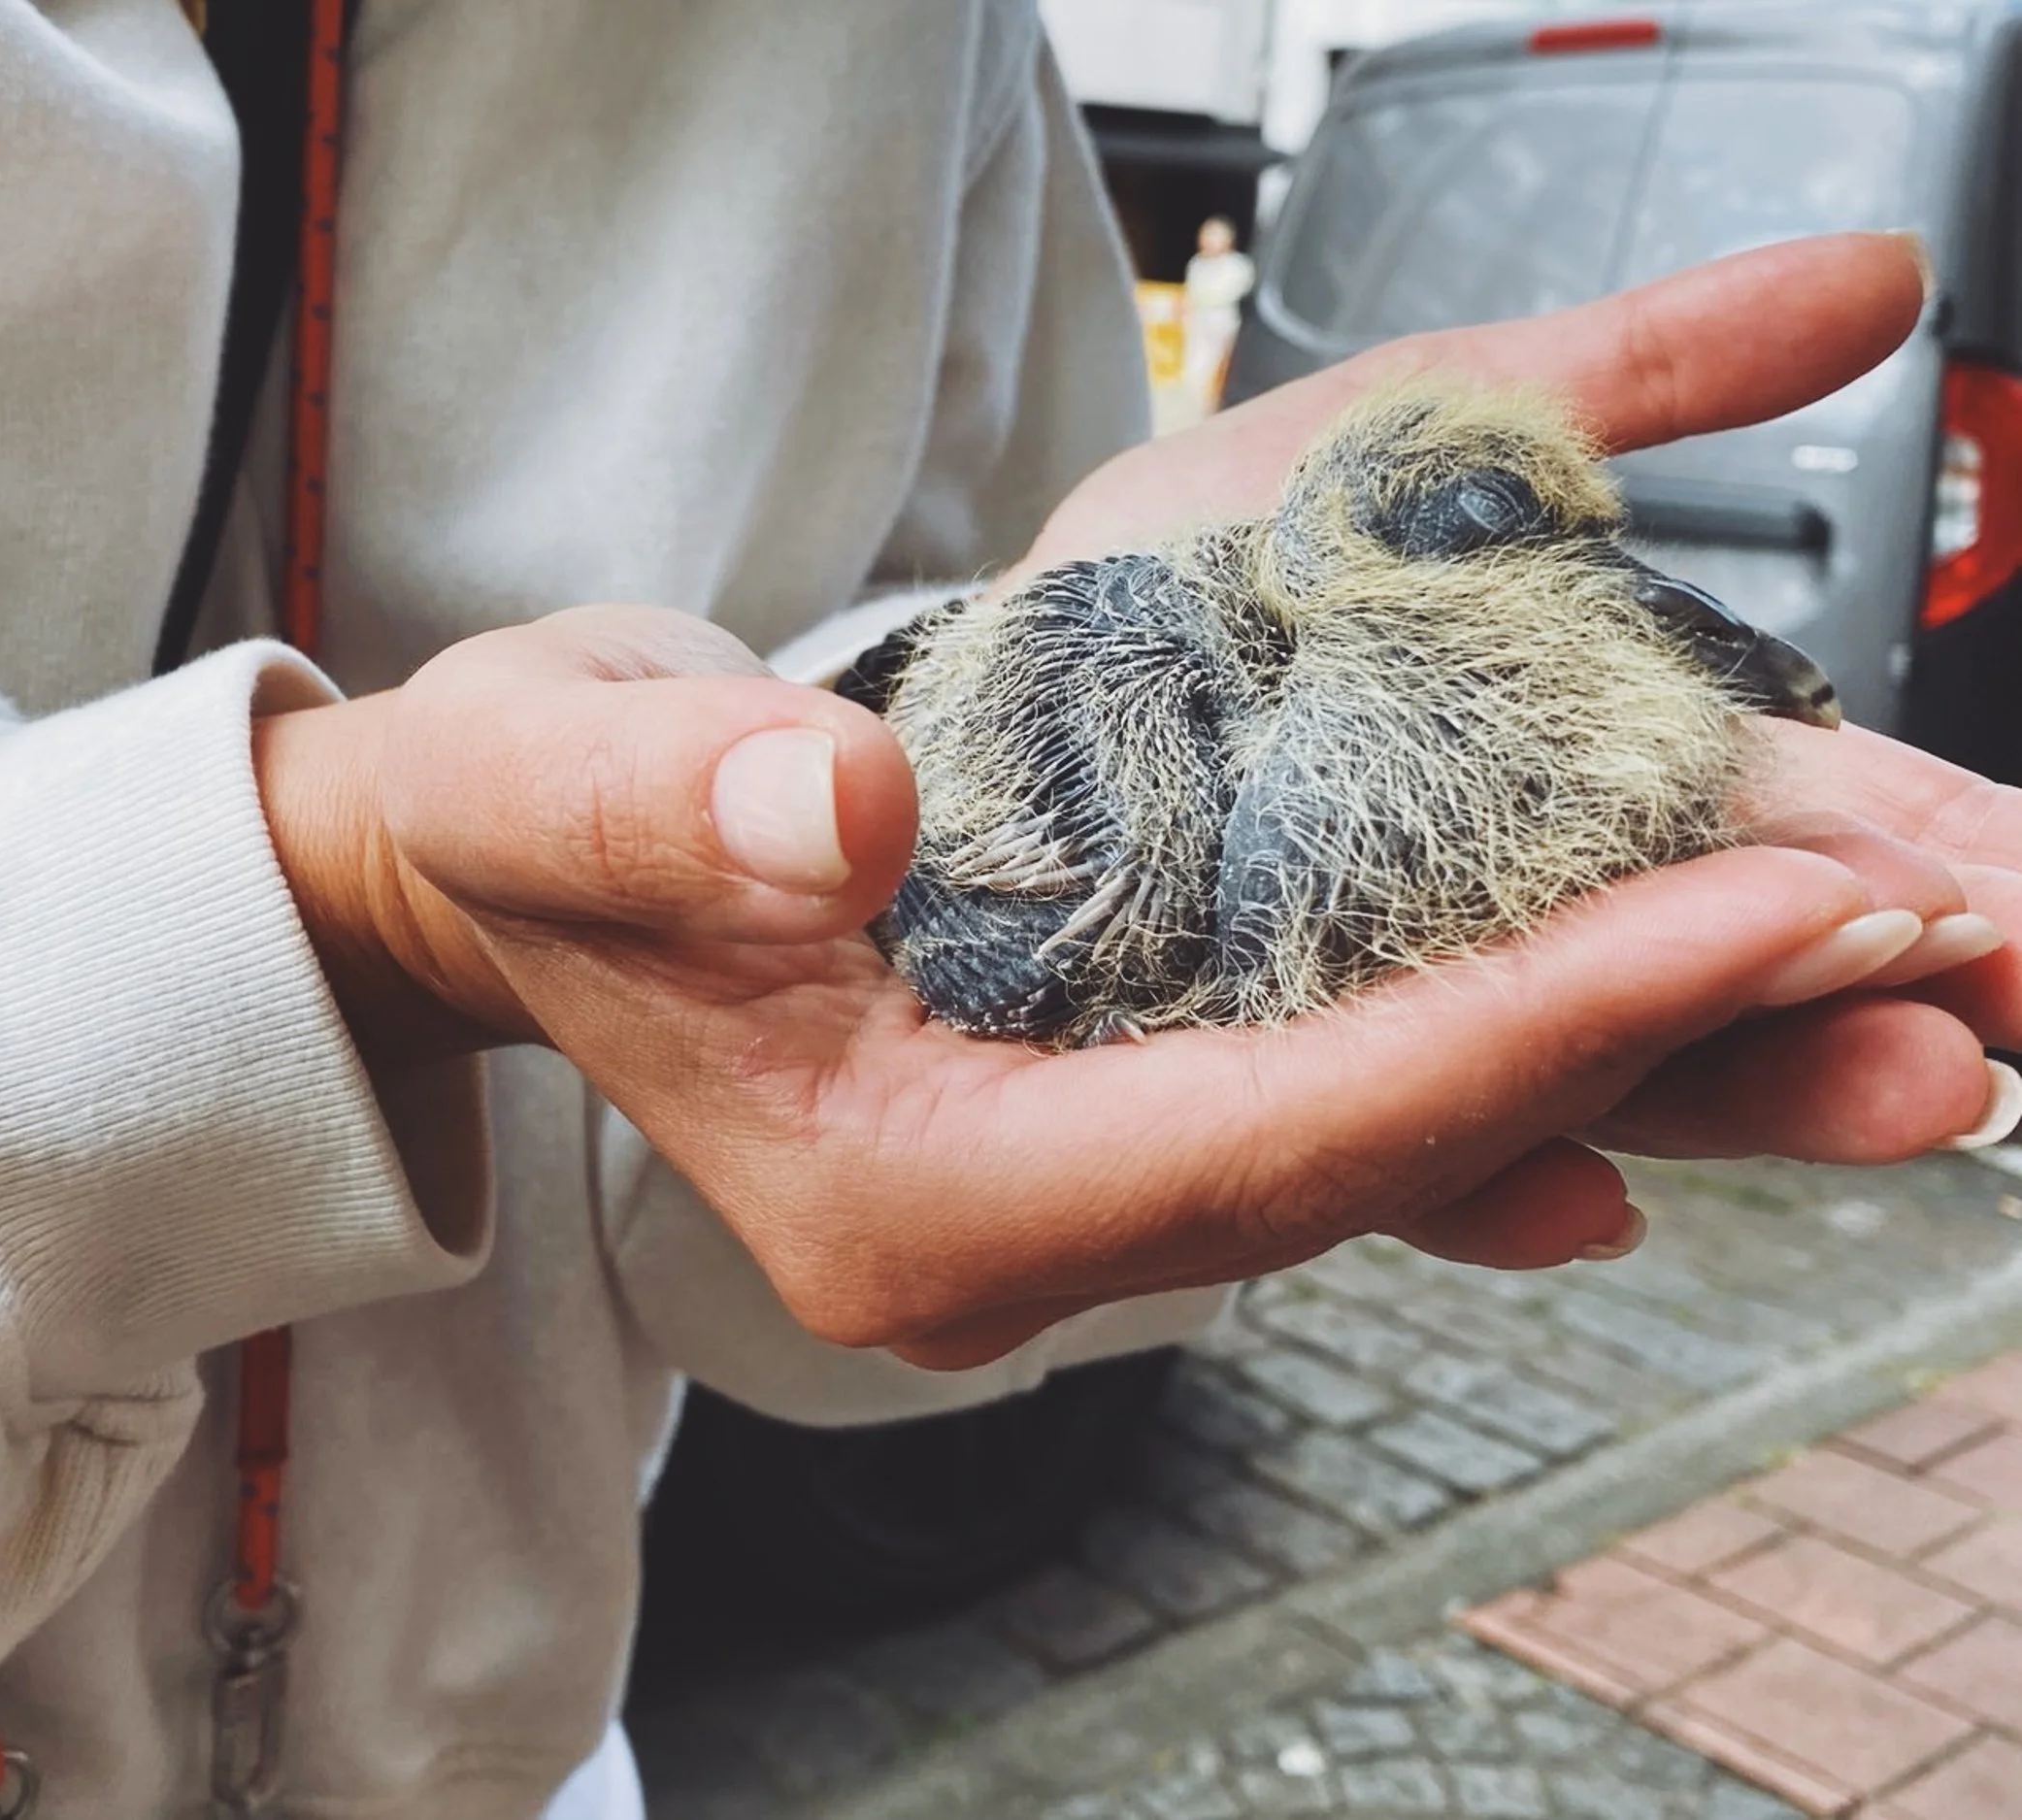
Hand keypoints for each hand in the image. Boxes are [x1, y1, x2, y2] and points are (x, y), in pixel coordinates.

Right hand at [253, 233, 2016, 1368]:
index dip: (1515, 1033)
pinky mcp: (1100, 1120)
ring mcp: (1065, 1194)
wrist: (510, 879)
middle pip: (1376, 1166)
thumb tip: (848, 815)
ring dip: (1623, 1065)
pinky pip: (1337, 1112)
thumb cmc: (527, 831)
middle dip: (1643, 1059)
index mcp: (898, 1195)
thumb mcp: (552, 785)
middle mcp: (1007, 1237)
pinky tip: (1656, 1059)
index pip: (1260, 1135)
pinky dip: (1500, 1067)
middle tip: (1905, 948)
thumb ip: (677, 807)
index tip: (1749, 917)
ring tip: (1859, 982)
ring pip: (1386, 1150)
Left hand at [1024, 229, 2021, 1169]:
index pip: (1751, 821)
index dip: (1891, 847)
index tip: (2001, 880)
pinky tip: (1580, 1203)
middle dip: (1859, 985)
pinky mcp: (1238, 1099)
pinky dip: (1478, 1182)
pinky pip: (1361, 1158)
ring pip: (1576, 1074)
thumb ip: (1630, 379)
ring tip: (1906, 1086)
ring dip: (1741, 1089)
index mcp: (1542, 763)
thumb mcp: (1406, 442)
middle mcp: (1473, 901)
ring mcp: (1365, 1016)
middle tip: (2001, 1000)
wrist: (948, 705)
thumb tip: (1873, 278)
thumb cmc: (1159, 584)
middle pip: (1693, 959)